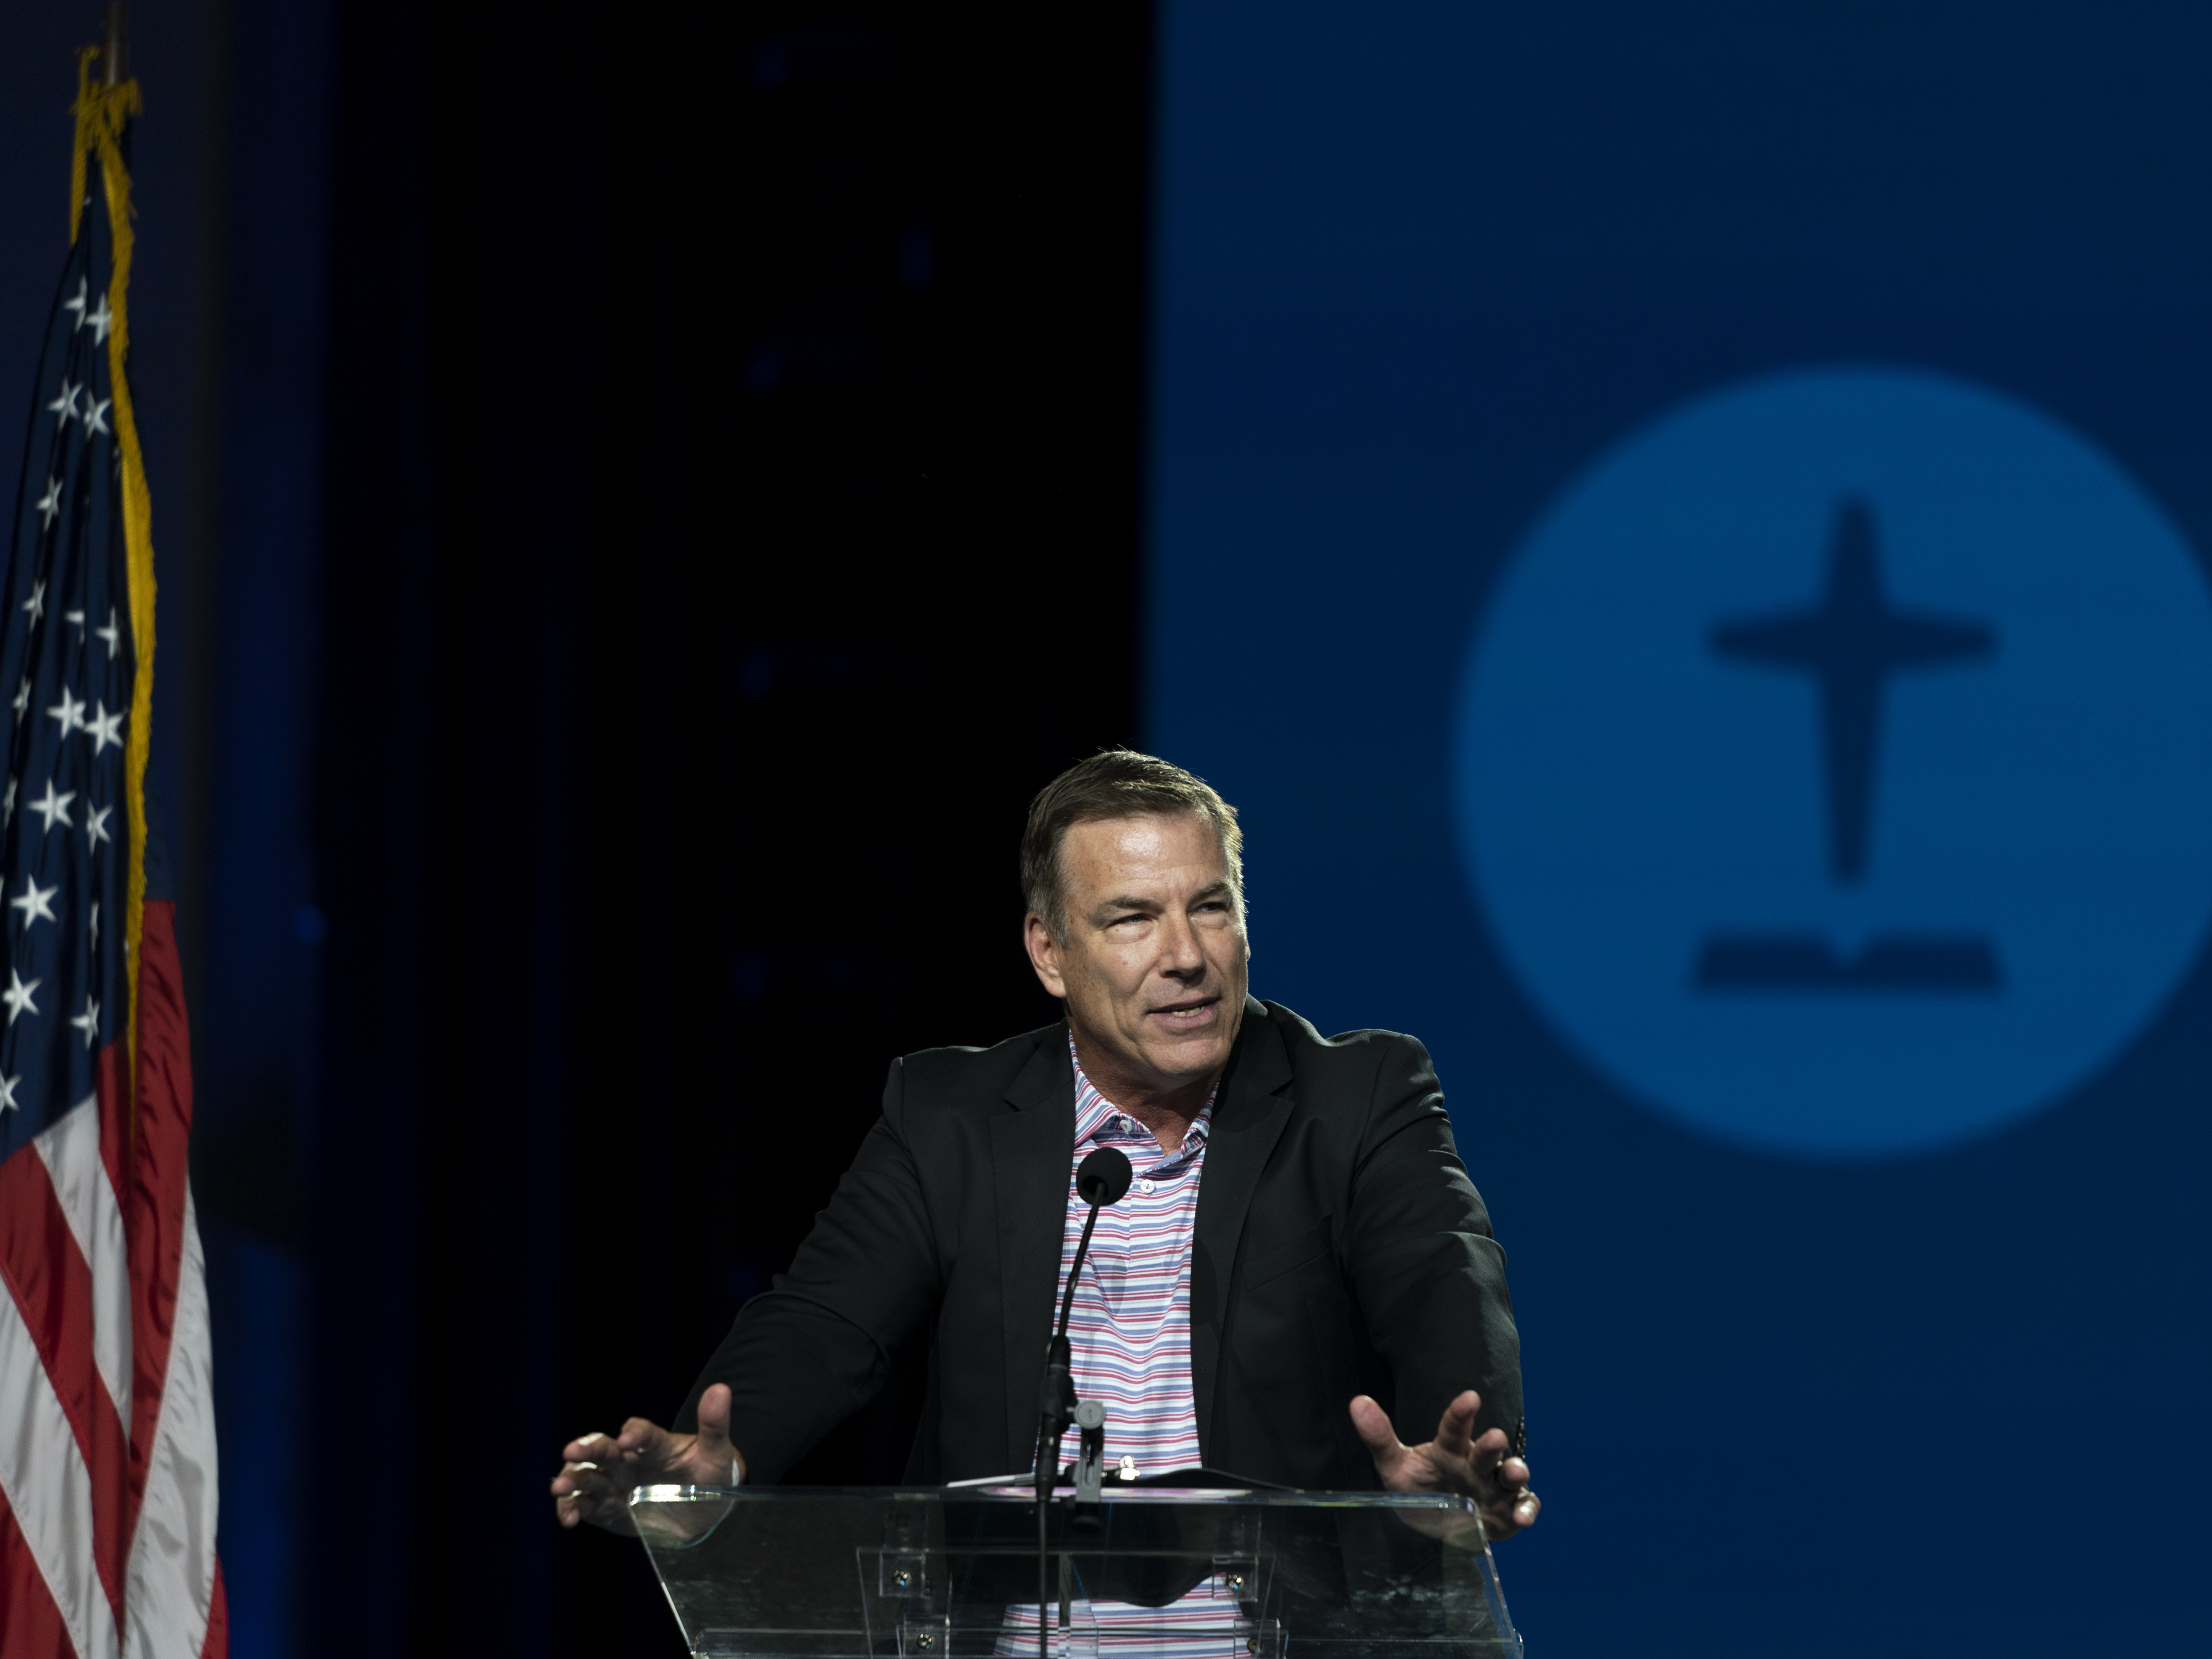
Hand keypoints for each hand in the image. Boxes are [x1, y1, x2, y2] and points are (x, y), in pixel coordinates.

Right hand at [550, 1382, 744, 1534]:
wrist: (702, 1512)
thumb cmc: (709, 1475)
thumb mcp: (716, 1452)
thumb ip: (714, 1425)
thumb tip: (721, 1389)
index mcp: (655, 1444)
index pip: (641, 1432)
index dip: (635, 1433)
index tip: (628, 1438)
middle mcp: (630, 1461)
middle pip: (604, 1449)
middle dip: (588, 1449)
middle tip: (571, 1450)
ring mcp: (615, 1484)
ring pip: (588, 1475)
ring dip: (572, 1478)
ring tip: (559, 1488)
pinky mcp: (606, 1509)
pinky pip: (584, 1505)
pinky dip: (571, 1509)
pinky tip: (569, 1518)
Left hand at [1350, 1390, 1538, 1541]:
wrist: (1440, 1527)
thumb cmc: (1421, 1490)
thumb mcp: (1396, 1467)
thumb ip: (1379, 1437)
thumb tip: (1356, 1401)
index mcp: (1450, 1450)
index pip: (1454, 1428)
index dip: (1461, 1413)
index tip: (1469, 1398)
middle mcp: (1476, 1465)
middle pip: (1486, 1451)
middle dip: (1491, 1445)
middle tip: (1495, 1437)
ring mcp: (1495, 1488)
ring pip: (1511, 1475)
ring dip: (1515, 1472)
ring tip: (1513, 1472)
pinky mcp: (1509, 1511)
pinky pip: (1524, 1507)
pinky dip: (1526, 1510)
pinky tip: (1521, 1517)